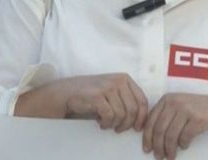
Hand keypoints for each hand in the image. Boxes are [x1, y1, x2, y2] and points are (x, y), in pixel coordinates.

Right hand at [23, 73, 146, 131]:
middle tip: (118, 129)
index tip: (137, 128)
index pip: (142, 100)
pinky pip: (110, 117)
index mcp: (125, 78)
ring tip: (105, 123)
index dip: (142, 117)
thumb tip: (140, 119)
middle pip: (133, 110)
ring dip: (114, 124)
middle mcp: (118, 80)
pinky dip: (106, 124)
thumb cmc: (90, 95)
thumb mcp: (112, 92)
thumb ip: (126, 99)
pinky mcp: (97, 96)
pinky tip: (99, 122)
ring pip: (122, 115)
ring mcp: (108, 87)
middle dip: (127, 124)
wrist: (65, 93)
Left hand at [142, 93, 207, 159]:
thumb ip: (165, 115)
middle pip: (159, 130)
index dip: (147, 137)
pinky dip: (183, 144)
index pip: (151, 121)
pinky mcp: (197, 118)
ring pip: (170, 136)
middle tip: (159, 157)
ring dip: (169, 149)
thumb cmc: (198, 109)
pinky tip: (184, 146)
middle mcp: (175, 102)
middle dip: (157, 147)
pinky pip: (185, 137)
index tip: (147, 149)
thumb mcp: (179, 105)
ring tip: (170, 156)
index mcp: (167, 99)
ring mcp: (186, 109)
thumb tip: (151, 137)